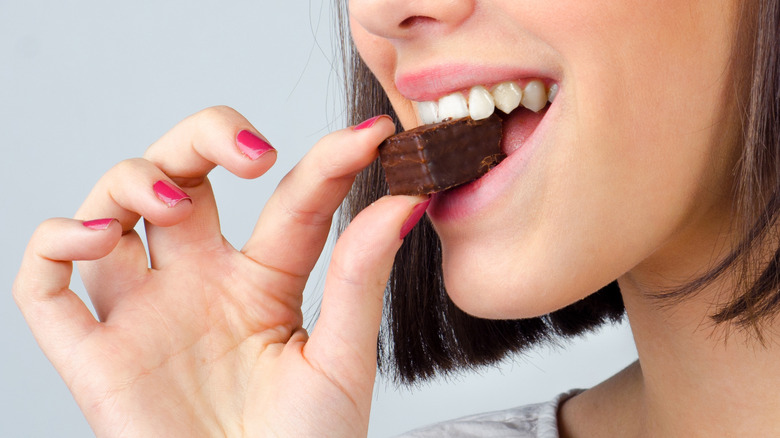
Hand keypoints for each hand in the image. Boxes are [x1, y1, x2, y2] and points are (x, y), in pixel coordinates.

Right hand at [13, 107, 425, 436]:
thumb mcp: (343, 359)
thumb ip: (361, 277)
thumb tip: (405, 200)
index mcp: (263, 281)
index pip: (290, 199)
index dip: (328, 161)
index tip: (372, 137)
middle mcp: (199, 283)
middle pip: (181, 172)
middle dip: (203, 138)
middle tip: (251, 151)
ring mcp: (145, 313)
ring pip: (111, 207)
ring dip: (131, 178)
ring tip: (174, 202)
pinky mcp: (96, 356)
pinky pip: (44, 287)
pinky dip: (53, 244)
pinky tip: (98, 238)